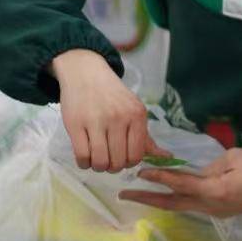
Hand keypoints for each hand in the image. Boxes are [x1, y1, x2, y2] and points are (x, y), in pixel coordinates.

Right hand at [50, 49, 162, 172]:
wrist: (86, 73)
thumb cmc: (112, 95)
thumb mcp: (134, 110)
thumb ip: (145, 136)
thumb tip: (166, 157)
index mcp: (137, 116)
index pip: (136, 155)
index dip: (128, 163)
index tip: (122, 158)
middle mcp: (119, 118)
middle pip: (118, 162)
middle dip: (113, 167)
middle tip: (108, 159)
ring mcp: (96, 121)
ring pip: (100, 161)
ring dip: (98, 167)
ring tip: (96, 158)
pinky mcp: (75, 124)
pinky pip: (81, 156)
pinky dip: (83, 163)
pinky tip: (85, 157)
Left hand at [119, 150, 241, 216]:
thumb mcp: (234, 158)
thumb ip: (209, 167)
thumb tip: (195, 173)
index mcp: (214, 191)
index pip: (180, 183)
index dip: (159, 176)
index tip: (140, 170)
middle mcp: (210, 206)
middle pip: (172, 203)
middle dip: (147, 198)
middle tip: (123, 194)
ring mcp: (214, 211)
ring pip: (180, 206)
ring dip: (159, 199)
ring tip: (139, 194)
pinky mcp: (219, 210)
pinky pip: (191, 205)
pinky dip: (176, 199)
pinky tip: (168, 194)